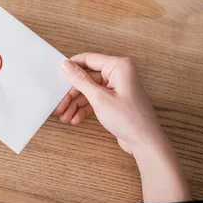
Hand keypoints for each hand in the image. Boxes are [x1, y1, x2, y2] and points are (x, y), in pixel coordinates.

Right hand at [56, 53, 190, 202]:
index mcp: (119, 66)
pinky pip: (94, 99)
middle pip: (86, 77)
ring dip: (75, 103)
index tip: (56, 76)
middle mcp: (118, 73)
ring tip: (65, 116)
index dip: (71, 68)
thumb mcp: (99, 98)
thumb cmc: (130, 120)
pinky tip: (75, 119)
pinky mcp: (114, 99)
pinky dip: (84, 108)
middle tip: (59, 104)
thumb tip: (66, 65)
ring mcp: (116, 87)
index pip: (88, 59)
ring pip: (88, 90)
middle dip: (71, 93)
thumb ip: (80, 80)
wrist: (146, 143)